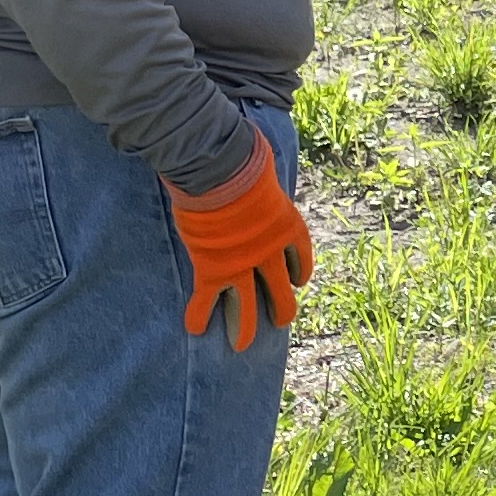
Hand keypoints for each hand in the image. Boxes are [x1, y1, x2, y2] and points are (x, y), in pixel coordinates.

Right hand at [169, 137, 311, 347]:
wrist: (223, 172)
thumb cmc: (245, 161)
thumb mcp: (266, 170)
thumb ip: (263, 175)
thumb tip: (257, 151)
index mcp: (289, 228)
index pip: (300, 259)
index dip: (299, 273)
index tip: (298, 282)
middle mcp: (271, 253)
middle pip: (281, 291)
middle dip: (281, 309)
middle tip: (279, 320)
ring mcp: (244, 265)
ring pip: (249, 308)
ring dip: (246, 327)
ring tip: (241, 343)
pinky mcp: (215, 270)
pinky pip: (208, 300)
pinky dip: (200, 315)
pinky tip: (194, 328)